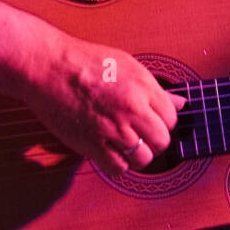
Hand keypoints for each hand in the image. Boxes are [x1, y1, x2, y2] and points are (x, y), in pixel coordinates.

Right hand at [21, 34, 185, 177]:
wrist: (48, 66)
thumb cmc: (84, 61)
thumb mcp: (127, 64)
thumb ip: (154, 88)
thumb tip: (181, 102)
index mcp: (142, 86)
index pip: (172, 117)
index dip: (163, 122)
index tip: (152, 122)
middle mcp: (131, 108)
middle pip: (162, 140)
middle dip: (155, 142)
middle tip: (142, 136)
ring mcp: (112, 128)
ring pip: (143, 158)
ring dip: (138, 156)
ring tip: (127, 146)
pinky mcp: (92, 143)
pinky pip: (118, 168)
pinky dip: (118, 165)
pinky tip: (112, 153)